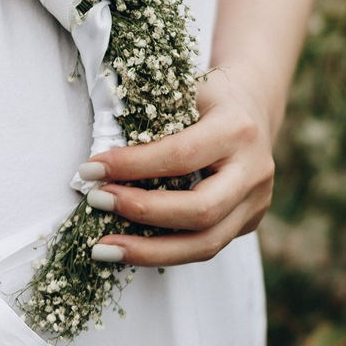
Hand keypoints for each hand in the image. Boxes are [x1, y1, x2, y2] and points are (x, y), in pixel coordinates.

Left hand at [84, 65, 275, 266]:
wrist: (253, 106)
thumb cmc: (206, 98)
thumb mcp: (181, 94)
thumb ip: (150, 124)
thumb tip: (97, 165)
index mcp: (237, 129)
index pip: (181, 156)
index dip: (132, 166)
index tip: (90, 170)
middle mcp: (254, 170)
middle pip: (200, 210)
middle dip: (142, 212)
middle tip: (96, 202)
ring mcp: (256, 202)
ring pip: (206, 244)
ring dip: (148, 251)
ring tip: (103, 248)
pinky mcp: (248, 222)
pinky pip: (205, 246)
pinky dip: (164, 252)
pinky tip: (130, 249)